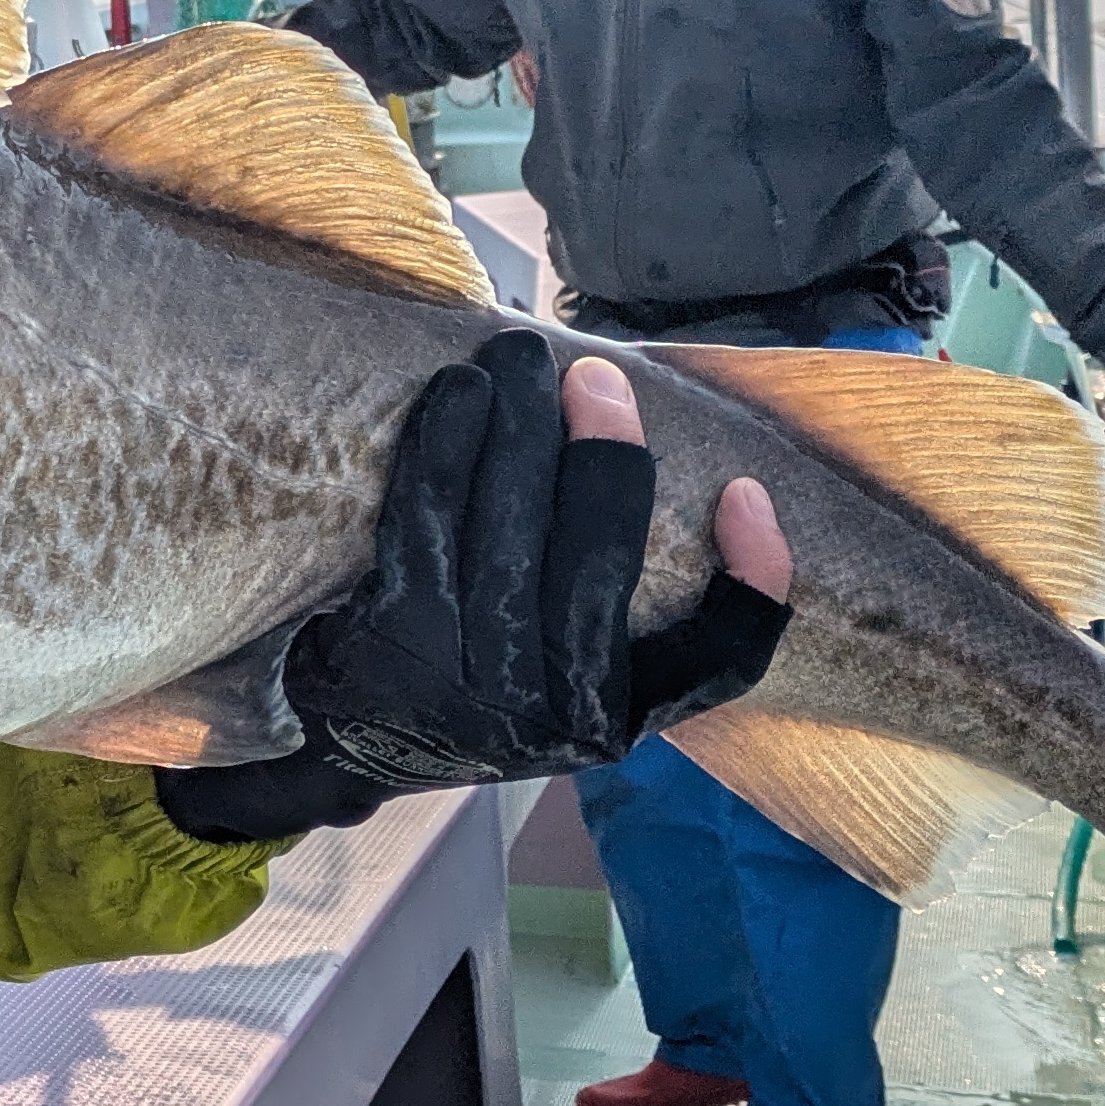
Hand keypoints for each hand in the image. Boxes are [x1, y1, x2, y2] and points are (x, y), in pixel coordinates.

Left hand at [157, 343, 793, 843]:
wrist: (352, 747)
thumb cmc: (480, 686)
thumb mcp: (571, 684)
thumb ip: (632, 622)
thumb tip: (715, 492)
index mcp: (614, 721)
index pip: (718, 662)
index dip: (753, 580)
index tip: (746, 493)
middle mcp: (551, 715)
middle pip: (604, 565)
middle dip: (608, 452)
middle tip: (597, 377)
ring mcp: (469, 681)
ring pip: (515, 530)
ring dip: (522, 425)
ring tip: (521, 357)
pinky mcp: (395, 637)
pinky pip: (428, 516)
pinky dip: (447, 442)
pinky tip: (460, 392)